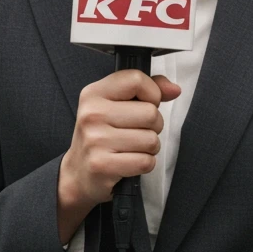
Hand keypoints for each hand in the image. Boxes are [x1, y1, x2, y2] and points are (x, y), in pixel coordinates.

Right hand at [56, 70, 180, 240]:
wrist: (78, 172)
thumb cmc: (102, 136)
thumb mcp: (115, 105)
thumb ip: (145, 91)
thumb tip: (174, 89)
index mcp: (94, 93)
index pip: (136, 79)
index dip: (151, 93)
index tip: (144, 104)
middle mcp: (92, 114)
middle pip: (150, 113)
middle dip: (153, 126)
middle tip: (136, 132)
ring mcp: (95, 140)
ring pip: (151, 139)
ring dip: (149, 148)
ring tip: (132, 148)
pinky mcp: (102, 165)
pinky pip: (145, 162)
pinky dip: (144, 164)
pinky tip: (129, 162)